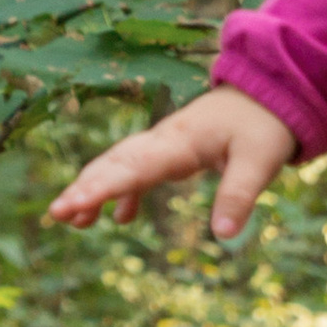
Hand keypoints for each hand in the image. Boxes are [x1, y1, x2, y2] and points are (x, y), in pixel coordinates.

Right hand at [48, 87, 300, 238]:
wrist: (270, 91)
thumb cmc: (265, 125)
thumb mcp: (260, 161)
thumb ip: (239, 196)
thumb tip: (224, 236)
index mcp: (180, 142)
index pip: (133, 168)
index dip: (101, 189)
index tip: (73, 206)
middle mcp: (162, 140)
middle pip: (114, 164)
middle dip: (83, 189)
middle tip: (56, 214)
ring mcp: (162, 144)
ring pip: (117, 165)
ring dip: (92, 189)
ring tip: (70, 220)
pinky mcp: (169, 150)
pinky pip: (135, 170)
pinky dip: (121, 192)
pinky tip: (120, 219)